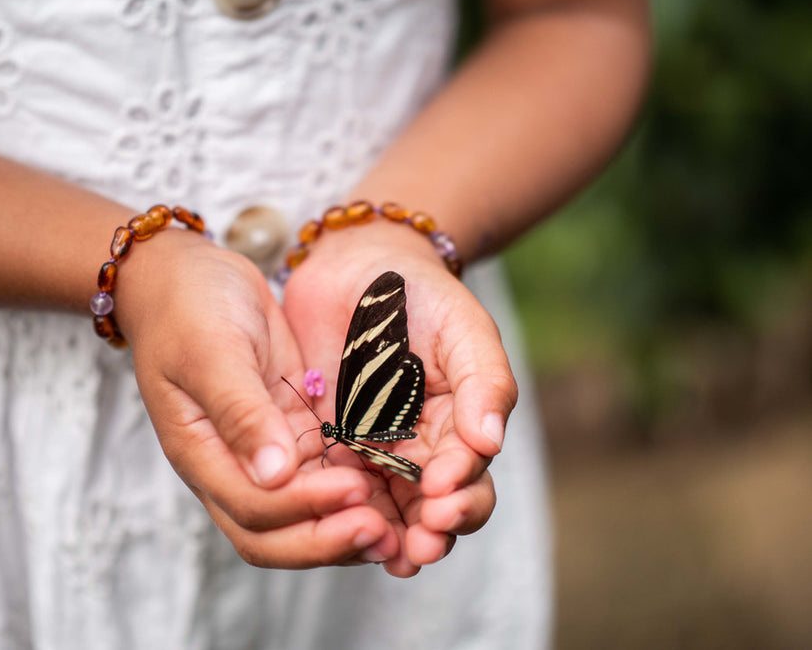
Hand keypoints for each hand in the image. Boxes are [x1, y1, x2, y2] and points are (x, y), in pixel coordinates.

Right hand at [113, 229, 399, 567]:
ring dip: (346, 525)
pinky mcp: (293, 429)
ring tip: (396, 530)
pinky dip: (353, 489)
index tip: (354, 489)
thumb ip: (241, 413)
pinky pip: (324, 472)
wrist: (192, 275)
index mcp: (202, 453)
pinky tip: (391, 487)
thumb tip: (273, 476)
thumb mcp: (212, 352)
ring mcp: (265, 451)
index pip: (253, 510)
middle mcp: (233, 465)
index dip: (304, 511)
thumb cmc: (189, 307)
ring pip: (305, 512)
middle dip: (329, 540)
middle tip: (385, 535)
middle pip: (277, 533)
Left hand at [283, 220, 517, 576]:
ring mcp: (373, 448)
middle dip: (433, 531)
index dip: (462, 493)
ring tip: (390, 554)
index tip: (443, 495)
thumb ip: (484, 380)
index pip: (470, 474)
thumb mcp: (463, 326)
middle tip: (422, 545)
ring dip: (392, 537)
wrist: (354, 264)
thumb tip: (491, 442)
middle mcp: (419, 447)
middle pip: (434, 507)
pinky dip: (344, 512)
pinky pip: (337, 487)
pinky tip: (341, 528)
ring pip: (388, 509)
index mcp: (459, 423)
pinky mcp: (329, 441)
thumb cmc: (420, 292)